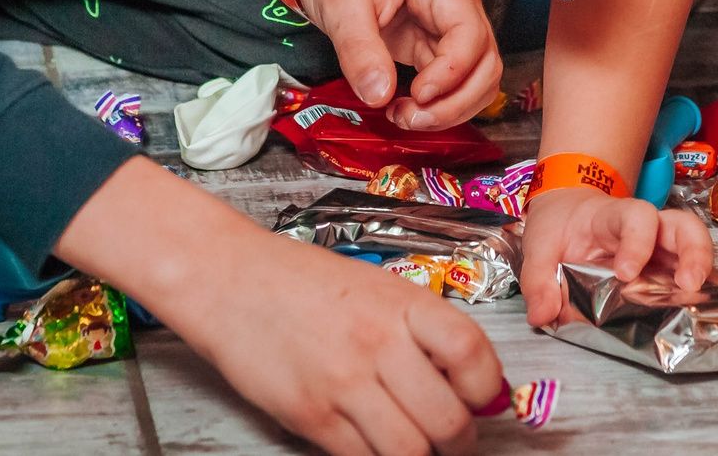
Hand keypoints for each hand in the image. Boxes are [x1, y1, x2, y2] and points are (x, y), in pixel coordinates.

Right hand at [66, 160, 507, 455]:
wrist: (229, 280)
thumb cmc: (303, 282)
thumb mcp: (375, 287)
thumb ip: (421, 329)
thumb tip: (471, 381)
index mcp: (402, 302)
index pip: (473, 354)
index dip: (488, 388)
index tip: (483, 399)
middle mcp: (378, 342)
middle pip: (448, 419)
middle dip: (460, 439)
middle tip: (454, 437)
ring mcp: (342, 383)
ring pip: (410, 451)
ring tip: (416, 446)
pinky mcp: (310, 416)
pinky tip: (375, 446)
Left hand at [293, 0, 501, 130]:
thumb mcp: (342, 4)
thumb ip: (360, 49)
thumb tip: (378, 95)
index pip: (470, 36)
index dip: (451, 73)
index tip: (416, 95)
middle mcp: (456, 8)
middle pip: (484, 63)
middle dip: (455, 101)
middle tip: (410, 117)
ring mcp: (448, 29)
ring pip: (477, 79)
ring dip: (452, 108)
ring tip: (406, 116)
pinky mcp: (433, 46)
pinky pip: (455, 83)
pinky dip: (439, 105)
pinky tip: (405, 108)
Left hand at [518, 186, 715, 326]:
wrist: (569, 210)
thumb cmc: (560, 226)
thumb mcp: (539, 246)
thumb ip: (537, 280)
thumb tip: (541, 316)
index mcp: (612, 218)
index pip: (636, 217)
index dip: (637, 242)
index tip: (626, 273)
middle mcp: (647, 228)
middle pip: (684, 225)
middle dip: (694, 252)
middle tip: (689, 284)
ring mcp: (660, 247)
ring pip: (695, 246)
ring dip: (704, 272)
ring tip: (702, 301)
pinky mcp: (666, 266)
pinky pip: (692, 272)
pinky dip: (701, 289)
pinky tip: (700, 310)